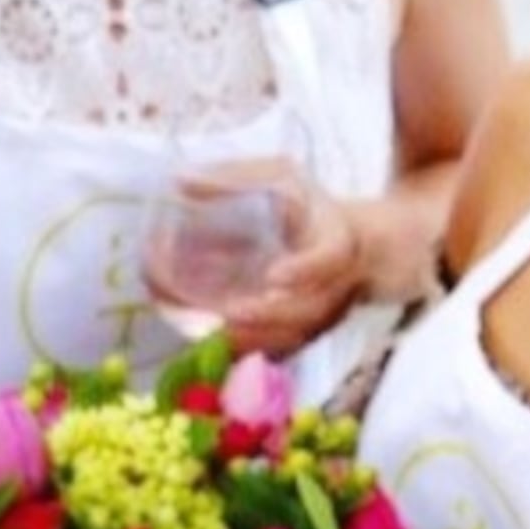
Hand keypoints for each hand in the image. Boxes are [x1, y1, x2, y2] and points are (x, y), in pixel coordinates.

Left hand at [211, 182, 366, 361]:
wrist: (348, 245)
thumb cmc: (306, 207)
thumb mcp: (281, 177)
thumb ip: (236, 177)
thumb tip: (181, 182)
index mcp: (337, 241)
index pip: (331, 258)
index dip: (306, 270)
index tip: (274, 275)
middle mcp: (336, 286)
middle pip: (309, 311)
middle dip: (270, 316)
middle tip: (231, 312)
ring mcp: (321, 316)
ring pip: (293, 338)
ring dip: (254, 340)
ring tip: (214, 332)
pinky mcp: (304, 334)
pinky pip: (278, 351)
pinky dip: (248, 351)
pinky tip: (212, 344)